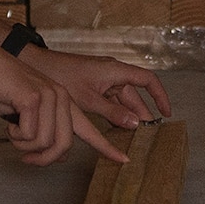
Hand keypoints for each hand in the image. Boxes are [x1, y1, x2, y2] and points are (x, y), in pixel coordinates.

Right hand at [0, 51, 128, 165]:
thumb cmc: (2, 88)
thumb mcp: (27, 113)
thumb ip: (46, 130)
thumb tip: (61, 154)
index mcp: (64, 102)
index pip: (90, 129)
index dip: (106, 146)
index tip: (123, 160)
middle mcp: (62, 98)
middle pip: (63, 146)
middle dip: (43, 159)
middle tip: (26, 158)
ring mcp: (49, 96)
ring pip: (43, 143)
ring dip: (22, 144)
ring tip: (13, 131)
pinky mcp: (34, 97)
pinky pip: (27, 134)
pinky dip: (14, 135)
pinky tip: (9, 121)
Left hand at [25, 48, 171, 129]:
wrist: (38, 66)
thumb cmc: (62, 76)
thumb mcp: (89, 99)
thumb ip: (113, 112)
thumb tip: (135, 123)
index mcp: (116, 71)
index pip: (148, 80)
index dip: (160, 96)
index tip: (166, 113)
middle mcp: (113, 73)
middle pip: (136, 95)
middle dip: (142, 114)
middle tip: (147, 136)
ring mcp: (103, 80)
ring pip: (122, 100)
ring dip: (128, 116)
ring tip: (134, 137)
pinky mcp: (94, 86)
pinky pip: (111, 101)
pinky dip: (115, 114)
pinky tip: (115, 129)